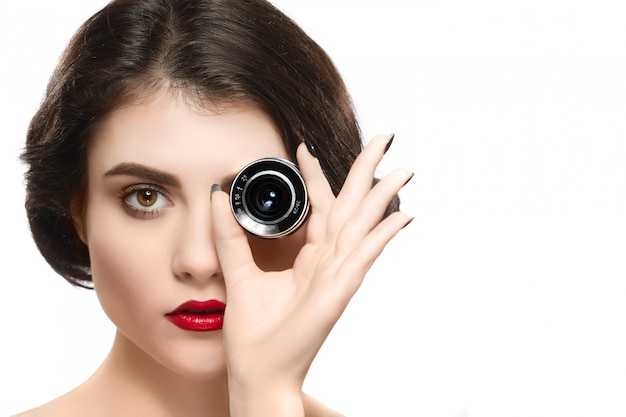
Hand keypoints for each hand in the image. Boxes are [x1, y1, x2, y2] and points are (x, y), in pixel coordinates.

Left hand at [210, 134, 412, 414]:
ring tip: (402, 170)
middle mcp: (328, 262)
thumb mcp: (237, 272)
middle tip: (384, 139)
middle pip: (352, 207)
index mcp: (309, 257)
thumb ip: (228, 235)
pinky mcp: (337, 292)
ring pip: (363, 226)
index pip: (320, 206)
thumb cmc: (254, 332)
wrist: (256, 371)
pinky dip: (382, 238)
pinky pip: (363, 259)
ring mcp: (336, 276)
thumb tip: (218, 194)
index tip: (306, 146)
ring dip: (384, 197)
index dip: (318, 175)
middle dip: (367, 172)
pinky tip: (402, 217)